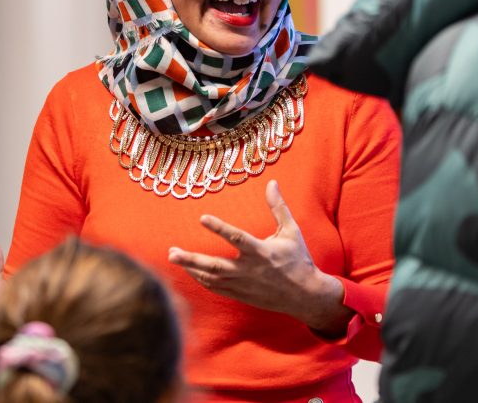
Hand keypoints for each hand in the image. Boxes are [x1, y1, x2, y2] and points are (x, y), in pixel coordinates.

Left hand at [168, 180, 351, 334]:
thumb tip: (271, 183)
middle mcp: (249, 270)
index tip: (202, 218)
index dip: (219, 228)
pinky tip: (190, 270)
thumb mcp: (291, 231)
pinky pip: (216, 288)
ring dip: (191, 268)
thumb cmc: (298, 260)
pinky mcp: (241, 295)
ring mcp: (243, 285)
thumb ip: (278, 207)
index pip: (237, 238)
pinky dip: (201, 280)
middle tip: (171, 251)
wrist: (306, 295)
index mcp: (261, 252)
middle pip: (215, 266)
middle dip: (191, 259)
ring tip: (174, 257)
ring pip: (211, 279)